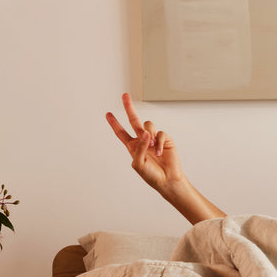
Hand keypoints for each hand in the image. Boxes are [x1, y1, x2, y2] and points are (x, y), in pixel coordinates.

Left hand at [105, 94, 225, 223]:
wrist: (168, 180)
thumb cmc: (151, 175)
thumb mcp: (138, 164)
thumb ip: (138, 148)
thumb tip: (144, 133)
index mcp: (133, 147)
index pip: (121, 133)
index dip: (114, 123)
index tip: (108, 114)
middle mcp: (142, 141)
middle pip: (134, 121)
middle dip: (129, 108)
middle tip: (125, 96)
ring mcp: (153, 139)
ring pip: (148, 125)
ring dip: (148, 135)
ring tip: (150, 146)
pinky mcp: (164, 140)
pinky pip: (160, 134)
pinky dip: (158, 143)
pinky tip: (159, 151)